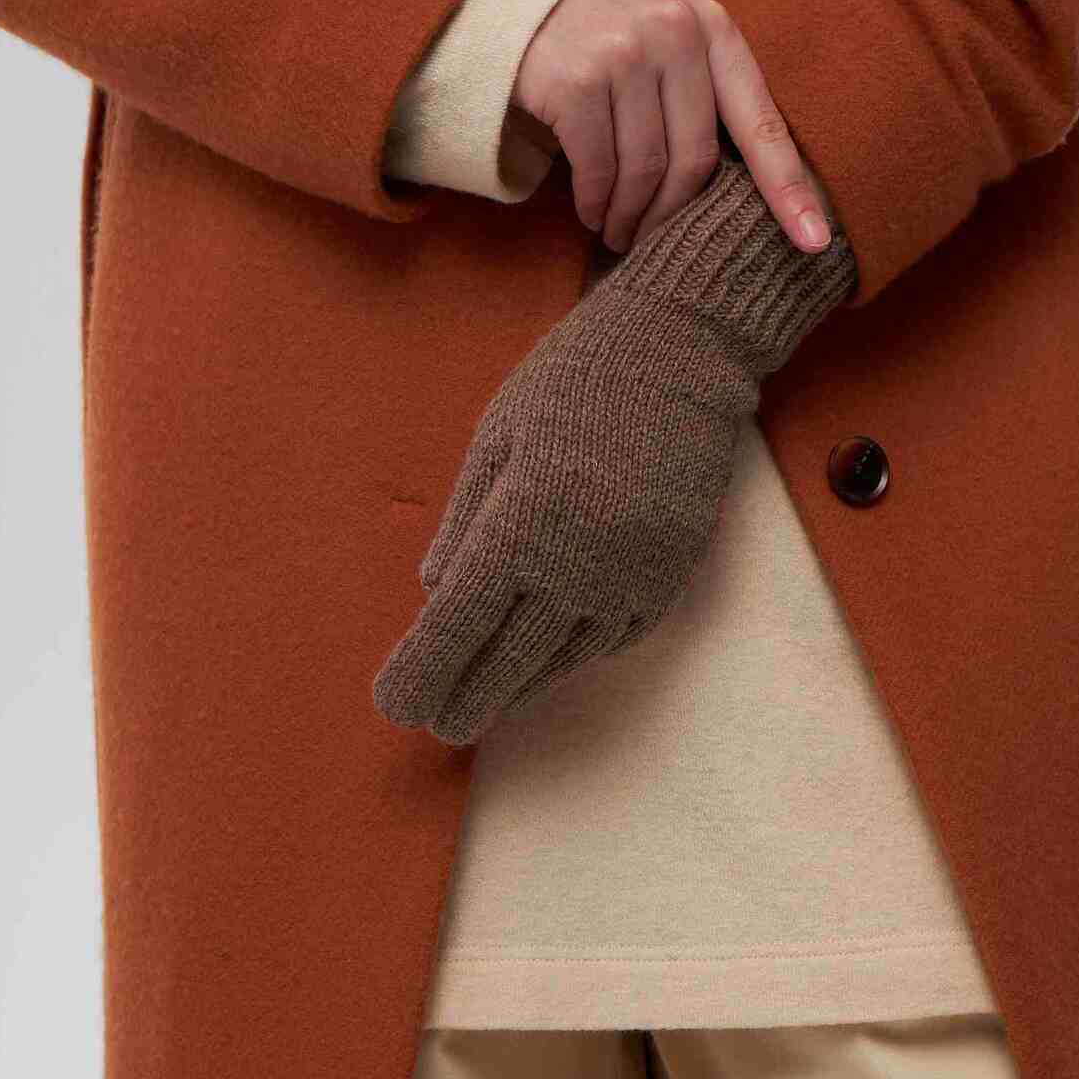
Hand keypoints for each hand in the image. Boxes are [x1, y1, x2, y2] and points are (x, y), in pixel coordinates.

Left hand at [372, 155, 856, 744]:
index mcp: (521, 522)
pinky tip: (548, 663)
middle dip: (466, 697)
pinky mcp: (669, 575)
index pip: (458, 622)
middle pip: (508, 659)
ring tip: (485, 703)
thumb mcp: (496, 438)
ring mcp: (630, 575)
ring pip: (563, 658)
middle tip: (436, 725)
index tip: (395, 706)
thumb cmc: (571, 382)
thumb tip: (436, 595)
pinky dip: (572, 657)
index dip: (423, 671)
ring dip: (519, 686)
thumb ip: (464, 523)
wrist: (683, 354)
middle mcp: (578, 562)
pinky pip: (610, 638)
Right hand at [511, 0, 832, 257]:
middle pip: (696, 160)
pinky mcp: (576, 81)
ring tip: (620, 234)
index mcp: (714, 30)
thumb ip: (707, 91)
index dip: (789, 188)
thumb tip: (754, 188)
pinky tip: (593, 212)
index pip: (762, 123)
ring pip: (645, 171)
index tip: (815, 241)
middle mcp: (675, 34)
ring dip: (631, 217)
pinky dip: (596, 203)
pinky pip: (598, 169)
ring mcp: (624, 54)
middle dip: (674, 215)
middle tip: (655, 242)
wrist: (520, 2)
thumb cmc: (609, 40)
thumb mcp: (670, 44)